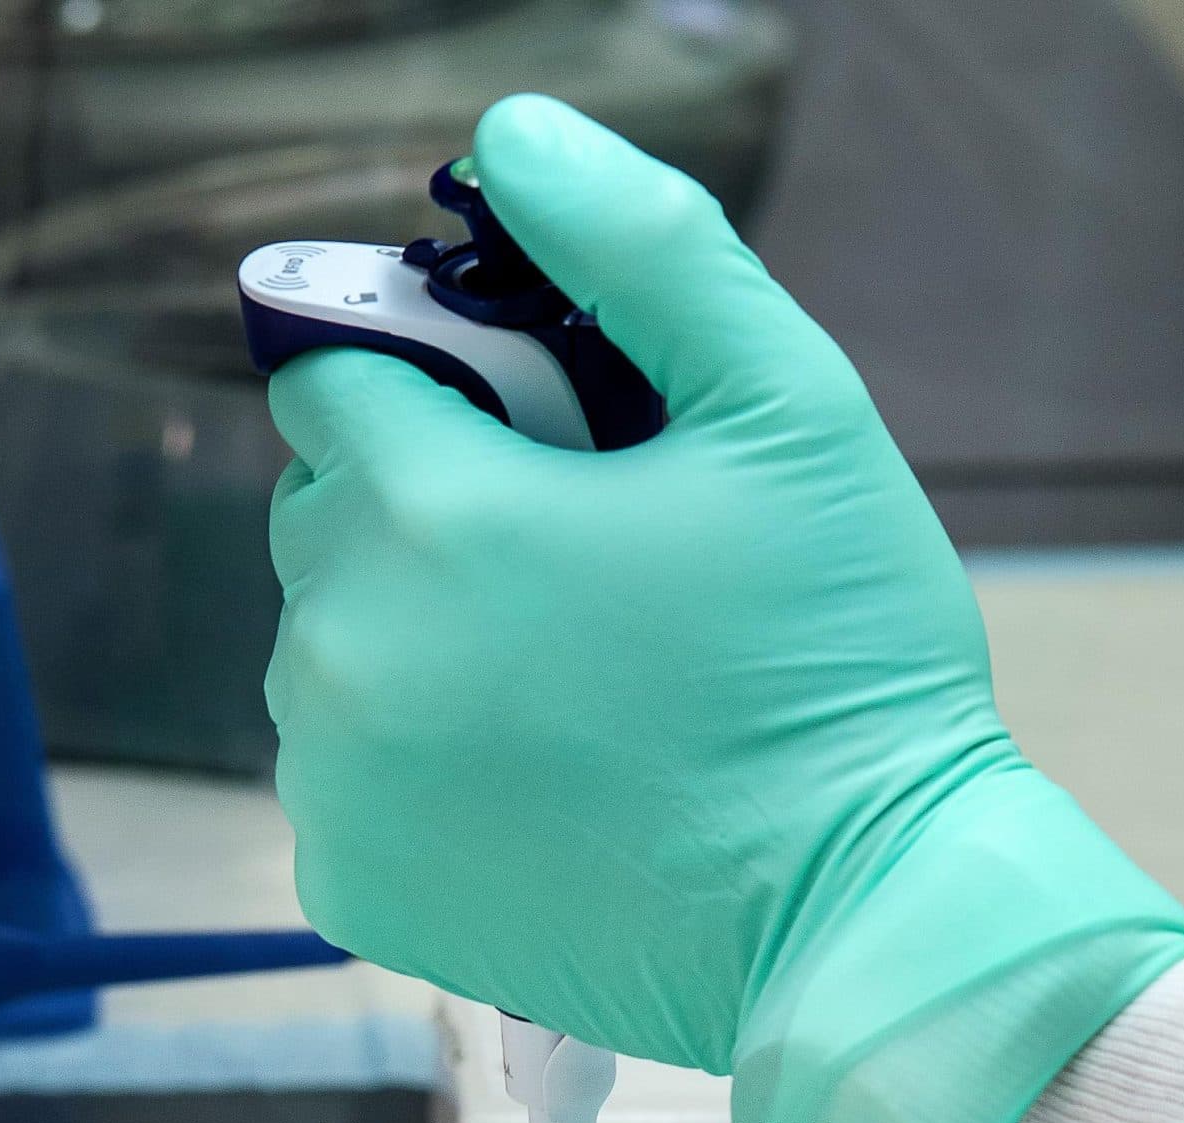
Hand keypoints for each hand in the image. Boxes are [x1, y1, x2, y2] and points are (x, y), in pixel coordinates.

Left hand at [266, 96, 1183, 1122]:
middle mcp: (346, 648)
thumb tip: (512, 139)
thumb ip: (644, 247)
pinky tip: (535, 788)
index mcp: (434, 510)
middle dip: (427, 519)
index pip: (336, 377)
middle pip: (324, 518)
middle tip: (584, 584)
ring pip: (329, 648)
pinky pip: (339, 777)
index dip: (440, 394)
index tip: (546, 452)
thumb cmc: (841, 671)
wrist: (859, 921)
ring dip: (416, 646)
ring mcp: (338, 782)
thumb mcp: (793, 412)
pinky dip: (412, 770)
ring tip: (572, 698)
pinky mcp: (353, 887)